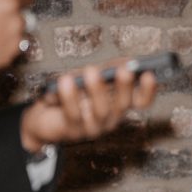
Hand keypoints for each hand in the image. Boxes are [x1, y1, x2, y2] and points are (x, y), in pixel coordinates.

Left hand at [19, 62, 157, 152]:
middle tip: (124, 70)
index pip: (141, 102)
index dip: (148, 91)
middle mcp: (110, 118)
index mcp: (118, 105)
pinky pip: (74, 115)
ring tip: (91, 70)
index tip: (149, 75)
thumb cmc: (69, 94)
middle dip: (124, 87)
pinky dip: (70, 97)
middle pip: (123, 106)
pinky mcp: (73, 131)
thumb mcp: (90, 78)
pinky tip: (66, 81)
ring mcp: (93, 128)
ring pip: (100, 111)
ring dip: (97, 89)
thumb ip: (107, 70)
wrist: (42, 117)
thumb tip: (126, 60)